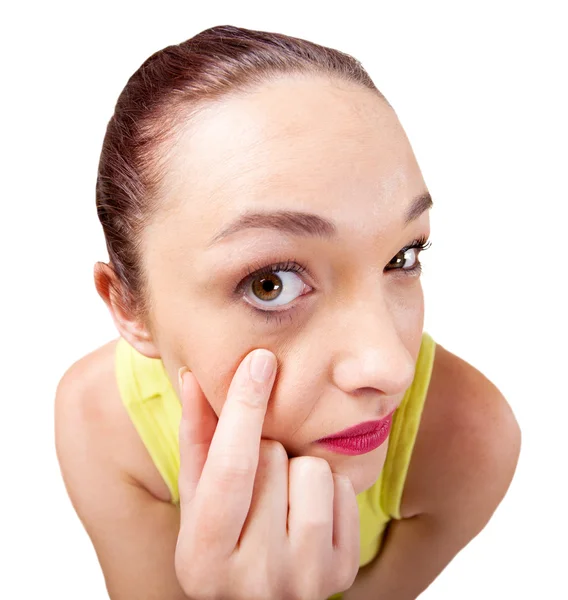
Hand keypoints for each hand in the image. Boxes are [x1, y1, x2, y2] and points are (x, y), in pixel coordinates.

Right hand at [174, 349, 359, 599]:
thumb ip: (196, 437)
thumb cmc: (223, 536)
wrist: (260, 599)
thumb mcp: (199, 494)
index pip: (230, 466)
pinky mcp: (342, 574)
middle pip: (274, 458)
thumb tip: (191, 376)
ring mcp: (303, 581)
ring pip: (314, 470)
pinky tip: (307, 509)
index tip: (260, 359)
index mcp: (202, 557)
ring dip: (298, 468)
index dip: (244, 407)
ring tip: (283, 495)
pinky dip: (327, 487)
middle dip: (267, 450)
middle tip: (258, 478)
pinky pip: (344, 489)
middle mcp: (253, 578)